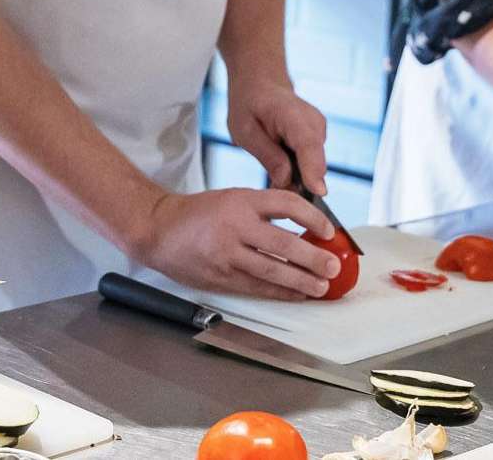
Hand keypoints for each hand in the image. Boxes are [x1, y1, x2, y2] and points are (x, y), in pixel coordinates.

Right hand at [133, 188, 337, 300]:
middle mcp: (235, 226)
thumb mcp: (232, 198)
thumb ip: (263, 210)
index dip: (311, 218)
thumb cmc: (200, 213)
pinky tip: (296, 294)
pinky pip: (257, 287)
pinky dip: (280, 292)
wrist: (159, 229)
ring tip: (321, 287)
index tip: (327, 230)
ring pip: (271, 270)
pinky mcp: (221, 277)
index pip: (286, 205)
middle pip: (283, 244)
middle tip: (333, 267)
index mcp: (241, 200)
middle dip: (312, 258)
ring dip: (300, 281)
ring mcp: (227, 254)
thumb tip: (305, 227)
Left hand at [226, 78, 329, 195]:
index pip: (308, 144)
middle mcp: (313, 121)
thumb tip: (287, 182)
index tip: (318, 192)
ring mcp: (319, 128)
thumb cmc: (248, 105)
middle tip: (274, 187)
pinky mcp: (319, 137)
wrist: (260, 83)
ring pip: (314, 165)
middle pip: (316, 161)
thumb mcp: (245, 131)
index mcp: (291, 114)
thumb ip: (268, 156)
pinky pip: (312, 161)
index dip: (313, 170)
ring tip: (272, 167)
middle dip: (300, 182)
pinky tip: (281, 161)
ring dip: (297, 176)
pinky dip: (299, 169)